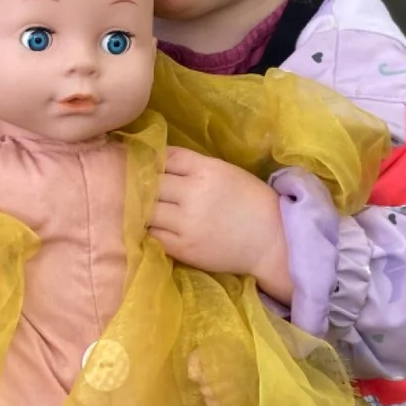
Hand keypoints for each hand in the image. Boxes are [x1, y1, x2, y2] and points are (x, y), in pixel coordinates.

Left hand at [149, 146, 292, 302]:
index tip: (142, 162)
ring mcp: (187, 223)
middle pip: (150, 182)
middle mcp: (193, 194)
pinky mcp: (185, 248)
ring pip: (146, 208)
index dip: (150, 159)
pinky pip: (153, 234)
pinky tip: (149, 225)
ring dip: (140, 206)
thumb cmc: (248, 201)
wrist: (274, 242)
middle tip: (132, 183)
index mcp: (205, 170)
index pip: (163, 157)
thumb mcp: (221, 170)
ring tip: (137, 205)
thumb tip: (153, 158)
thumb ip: (188, 164)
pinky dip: (148, 228)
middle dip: (141, 182)